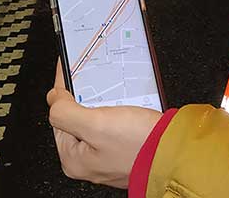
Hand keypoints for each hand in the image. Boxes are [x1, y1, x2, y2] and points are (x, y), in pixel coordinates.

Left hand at [47, 60, 162, 187]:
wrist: (175, 152)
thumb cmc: (139, 144)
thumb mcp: (95, 124)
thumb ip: (66, 112)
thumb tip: (53, 99)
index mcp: (73, 158)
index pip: (59, 115)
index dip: (62, 89)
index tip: (66, 68)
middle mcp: (88, 160)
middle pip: (76, 117)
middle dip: (84, 96)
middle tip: (90, 76)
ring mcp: (107, 154)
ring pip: (96, 119)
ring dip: (102, 102)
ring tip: (110, 89)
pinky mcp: (125, 148)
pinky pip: (113, 123)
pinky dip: (117, 109)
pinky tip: (124, 101)